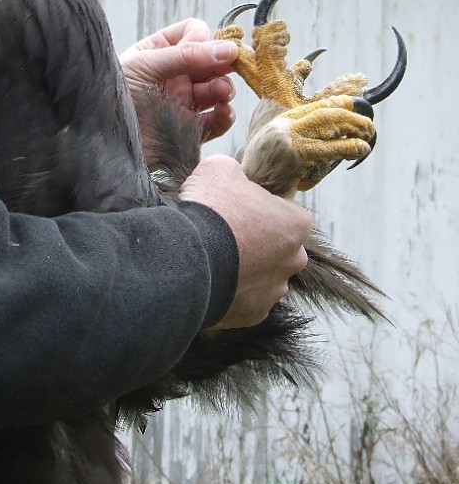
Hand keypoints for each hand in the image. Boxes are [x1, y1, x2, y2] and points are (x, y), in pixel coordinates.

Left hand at [119, 19, 238, 142]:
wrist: (103, 140)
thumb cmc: (113, 94)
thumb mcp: (144, 65)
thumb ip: (185, 56)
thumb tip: (228, 49)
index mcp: (160, 51)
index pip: (194, 32)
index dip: (204, 39)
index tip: (203, 51)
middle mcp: (175, 75)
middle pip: (213, 61)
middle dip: (224, 64)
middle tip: (232, 68)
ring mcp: (183, 102)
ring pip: (218, 89)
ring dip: (225, 88)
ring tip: (222, 92)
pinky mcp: (188, 129)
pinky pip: (216, 121)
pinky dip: (225, 116)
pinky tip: (222, 112)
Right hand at [180, 154, 311, 328]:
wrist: (186, 260)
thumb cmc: (211, 209)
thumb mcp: (220, 168)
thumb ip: (236, 171)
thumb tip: (233, 176)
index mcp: (296, 224)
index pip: (286, 211)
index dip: (261, 206)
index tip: (239, 206)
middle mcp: (294, 260)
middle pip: (278, 246)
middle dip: (257, 241)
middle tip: (225, 233)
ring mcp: (274, 291)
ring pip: (263, 275)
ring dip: (245, 267)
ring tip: (214, 257)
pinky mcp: (253, 315)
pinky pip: (245, 298)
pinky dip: (231, 290)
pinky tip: (210, 278)